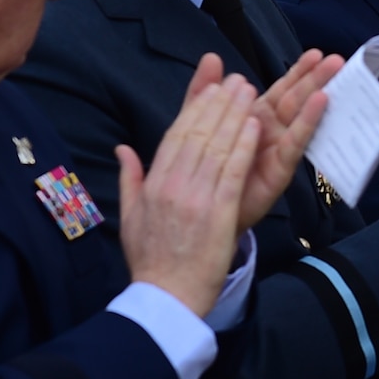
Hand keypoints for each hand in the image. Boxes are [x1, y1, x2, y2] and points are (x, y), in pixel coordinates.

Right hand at [116, 73, 260, 316]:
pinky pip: (233, 173)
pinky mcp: (218, 214)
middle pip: (199, 135)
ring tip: (251, 94)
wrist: (166, 297)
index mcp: (154, 184)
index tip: (211, 89)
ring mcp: (196, 198)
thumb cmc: (150, 260)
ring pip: (218, 148)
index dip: (196, 109)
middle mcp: (173, 186)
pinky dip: (244, 148)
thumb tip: (123, 149)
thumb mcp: (131, 216)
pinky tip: (255, 127)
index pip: (176, 136)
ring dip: (236, 117)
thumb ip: (129, 178)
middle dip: (220, 104)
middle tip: (237, 82)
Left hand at [184, 50, 341, 230]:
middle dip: (316, 78)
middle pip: (296, 98)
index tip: (316, 53)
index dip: (298, 71)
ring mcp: (277, 149)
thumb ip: (203, 91)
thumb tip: (212, 56)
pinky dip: (308, 120)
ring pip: (300, 114)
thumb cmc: (205, 170)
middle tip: (336, 58)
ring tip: (337, 71)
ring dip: (317, 91)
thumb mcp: (197, 122)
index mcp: (255, 117)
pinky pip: (295, 141)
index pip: (281, 89)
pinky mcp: (280, 168)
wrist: (200, 214)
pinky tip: (322, 101)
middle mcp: (271, 131)